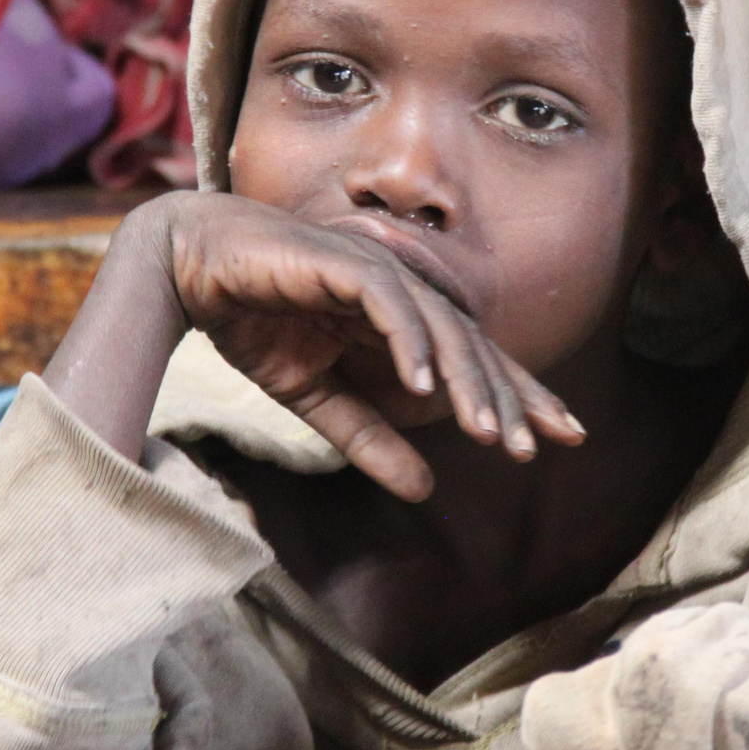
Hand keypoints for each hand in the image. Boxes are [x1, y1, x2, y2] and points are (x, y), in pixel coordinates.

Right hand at [49, 193, 582, 501]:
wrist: (188, 266)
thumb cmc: (253, 320)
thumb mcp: (316, 398)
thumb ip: (369, 438)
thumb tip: (427, 490)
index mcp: (401, 321)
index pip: (472, 361)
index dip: (517, 396)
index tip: (560, 439)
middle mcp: (402, 292)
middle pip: (473, 345)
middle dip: (513, 395)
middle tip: (546, 444)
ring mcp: (377, 270)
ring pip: (440, 328)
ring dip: (466, 382)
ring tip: (490, 433)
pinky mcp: (343, 259)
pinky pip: (388, 304)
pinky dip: (409, 342)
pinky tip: (426, 388)